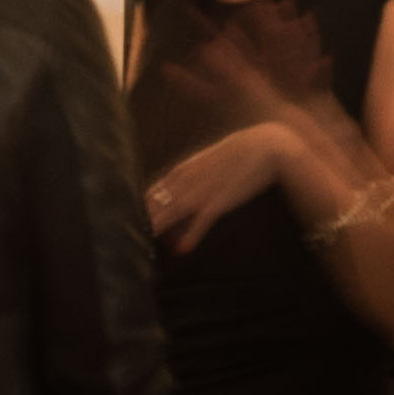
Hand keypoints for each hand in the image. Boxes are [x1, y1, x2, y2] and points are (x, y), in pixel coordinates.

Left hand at [143, 119, 300, 244]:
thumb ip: (190, 175)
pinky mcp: (220, 201)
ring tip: (145, 244)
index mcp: (182, 170)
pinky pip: (202, 221)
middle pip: (157, 204)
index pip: (152, 192)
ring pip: (173, 212)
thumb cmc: (236, 153)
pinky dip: (191, 234)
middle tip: (129, 238)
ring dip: (159, 228)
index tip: (129, 223)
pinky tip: (183, 248)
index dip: (140, 208)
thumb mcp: (206, 160)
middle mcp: (187, 180)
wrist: (264, 146)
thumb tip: (177, 188)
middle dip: (143, 221)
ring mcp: (203, 191)